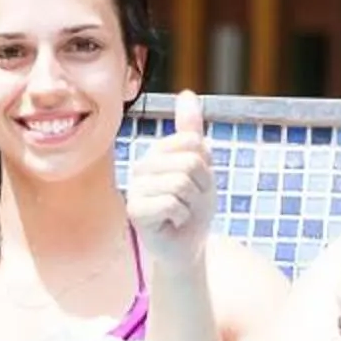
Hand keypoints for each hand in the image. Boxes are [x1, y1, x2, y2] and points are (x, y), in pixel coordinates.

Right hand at [126, 89, 214, 254]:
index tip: (198, 183)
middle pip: (190, 163)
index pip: (193, 142)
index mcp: (158, 152)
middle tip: (190, 202)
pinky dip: (181, 217)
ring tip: (181, 213)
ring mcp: (135, 188)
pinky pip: (171, 203)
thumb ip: (191, 132)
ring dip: (191, 204)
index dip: (206, 167)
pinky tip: (172, 222)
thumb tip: (187, 94)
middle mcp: (142, 166)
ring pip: (181, 183)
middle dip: (200, 188)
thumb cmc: (193, 207)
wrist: (186, 246)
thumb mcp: (201, 167)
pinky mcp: (134, 210)